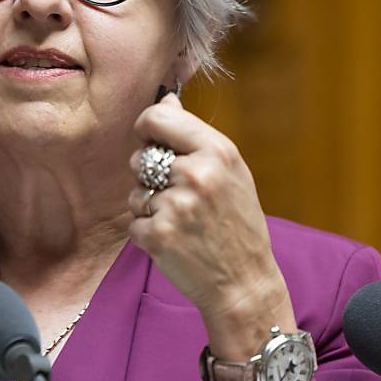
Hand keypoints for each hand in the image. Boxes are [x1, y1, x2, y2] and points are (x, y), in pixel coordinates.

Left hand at [128, 93, 295, 358]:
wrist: (245, 282)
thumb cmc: (237, 223)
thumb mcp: (230, 171)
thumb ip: (194, 136)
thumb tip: (164, 99)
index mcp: (217, 151)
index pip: (156, 118)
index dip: (147, 128)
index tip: (152, 140)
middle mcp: (196, 174)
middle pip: (141, 157)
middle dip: (151, 177)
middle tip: (182, 198)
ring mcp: (176, 206)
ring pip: (135, 193)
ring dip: (150, 208)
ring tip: (183, 223)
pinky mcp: (158, 235)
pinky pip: (134, 223)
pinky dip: (148, 234)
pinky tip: (176, 241)